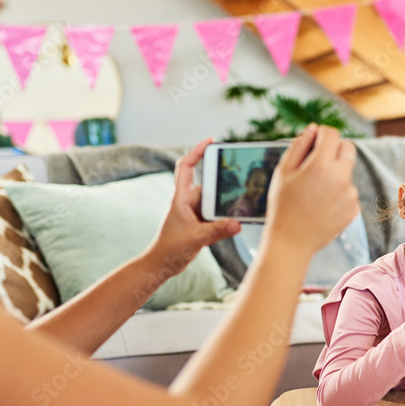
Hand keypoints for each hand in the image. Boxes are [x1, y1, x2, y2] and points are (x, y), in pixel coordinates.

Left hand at [149, 139, 240, 273]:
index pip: (186, 166)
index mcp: (181, 197)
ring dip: (226, 203)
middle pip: (208, 184)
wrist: (162, 264)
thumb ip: (217, 231)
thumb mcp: (196, 238)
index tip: (211, 141)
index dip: (197, 151)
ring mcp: (194, 212)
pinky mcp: (200, 223)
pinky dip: (226, 216)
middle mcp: (188, 201)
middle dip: (223, 183)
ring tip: (243, 204)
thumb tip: (238, 224)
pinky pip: (216, 214)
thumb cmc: (170, 249)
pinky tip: (238, 220)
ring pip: (214, 201)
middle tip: (240, 178)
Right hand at [264, 124, 359, 258]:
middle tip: (318, 161)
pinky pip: (348, 192)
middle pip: (348, 149)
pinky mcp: (353, 209)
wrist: (291, 242)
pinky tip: (321, 206)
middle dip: (335, 149)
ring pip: (347, 172)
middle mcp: (341, 177)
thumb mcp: (283, 172)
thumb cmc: (282, 206)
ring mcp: (350, 195)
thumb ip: (299, 146)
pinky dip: (338, 194)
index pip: (332, 134)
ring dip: (335, 174)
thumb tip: (313, 129)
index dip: (322, 134)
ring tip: (314, 192)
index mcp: (322, 165)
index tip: (314, 140)